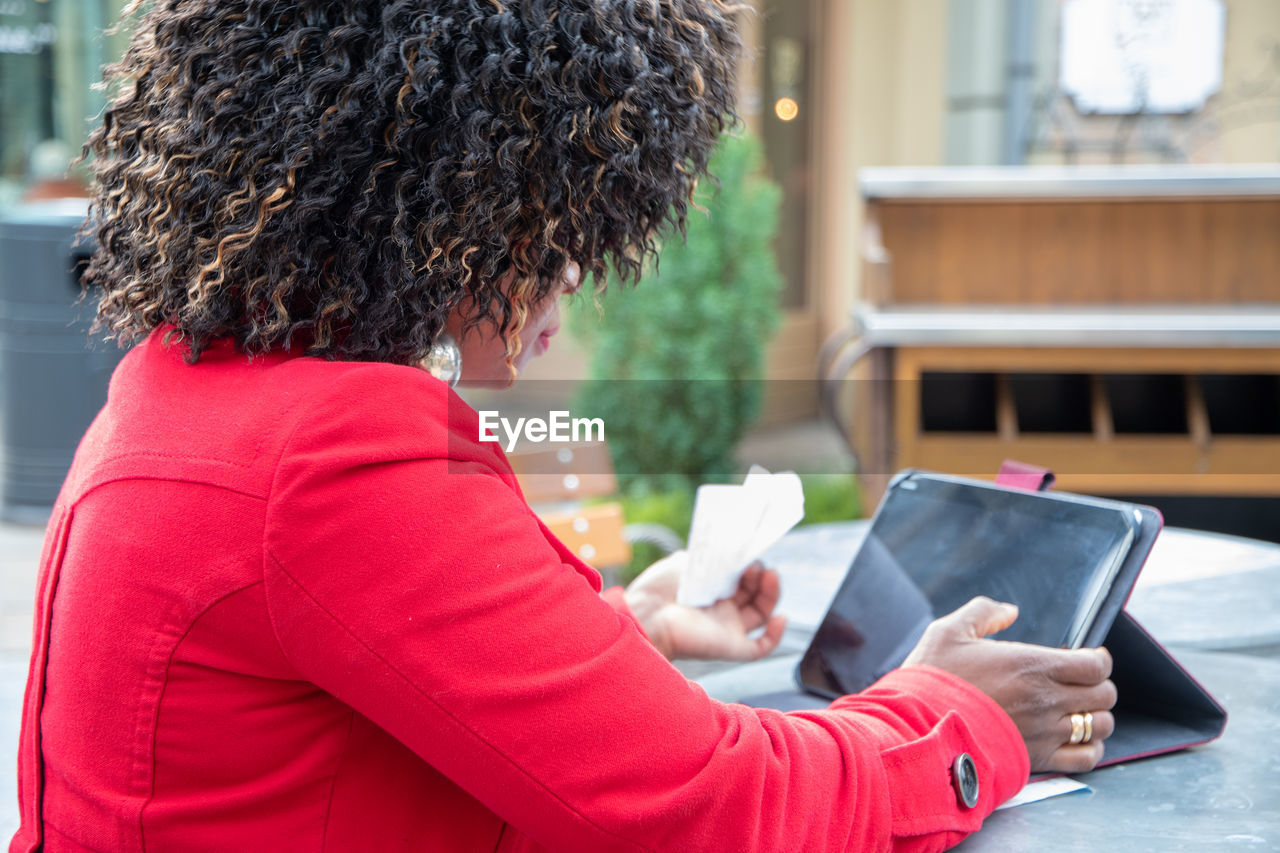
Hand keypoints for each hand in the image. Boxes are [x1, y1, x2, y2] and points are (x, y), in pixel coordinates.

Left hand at [624, 551, 786, 661]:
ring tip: (770, 575)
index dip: (749, 566)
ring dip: (772, 594)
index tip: (748, 554)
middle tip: (755, 565)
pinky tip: (780, 618)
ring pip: (762, 614)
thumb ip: (707, 558)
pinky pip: (761, 647)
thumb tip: (726, 554)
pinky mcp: (731, 647)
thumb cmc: (660, 589)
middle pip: (754, 593)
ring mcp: (728, 629)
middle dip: (761, 576)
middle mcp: (720, 610)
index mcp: (709, 590)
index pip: (740, 578)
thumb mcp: (686, 562)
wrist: (649, 616)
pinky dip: (776, 635)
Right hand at [903, 596, 1117, 773]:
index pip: (1095, 665)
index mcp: (1032, 665)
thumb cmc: (933, 680)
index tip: (1087, 658)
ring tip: (1078, 710)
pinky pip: (1086, 758)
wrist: (919, 728)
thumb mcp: (948, 632)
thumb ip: (983, 613)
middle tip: (1079, 683)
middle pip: (1104, 695)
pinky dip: (1089, 748)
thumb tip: (1010, 611)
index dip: (1097, 659)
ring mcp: (1046, 733)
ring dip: (1095, 716)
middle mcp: (1047, 700)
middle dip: (1097, 686)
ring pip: (1100, 726)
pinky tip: (1075, 739)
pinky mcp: (1039, 760)